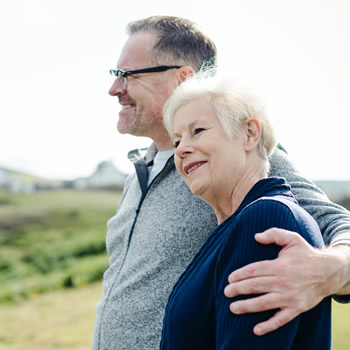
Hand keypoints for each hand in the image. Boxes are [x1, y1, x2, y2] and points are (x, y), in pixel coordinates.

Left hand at [224, 228, 346, 335]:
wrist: (328, 272)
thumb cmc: (305, 254)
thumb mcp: (292, 238)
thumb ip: (274, 234)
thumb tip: (256, 236)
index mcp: (279, 266)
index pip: (254, 270)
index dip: (240, 274)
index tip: (230, 278)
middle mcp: (283, 282)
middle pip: (255, 286)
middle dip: (238, 290)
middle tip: (226, 292)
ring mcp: (290, 297)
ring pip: (264, 303)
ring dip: (247, 306)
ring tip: (232, 308)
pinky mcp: (296, 308)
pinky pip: (281, 319)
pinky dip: (269, 325)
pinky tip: (256, 330)